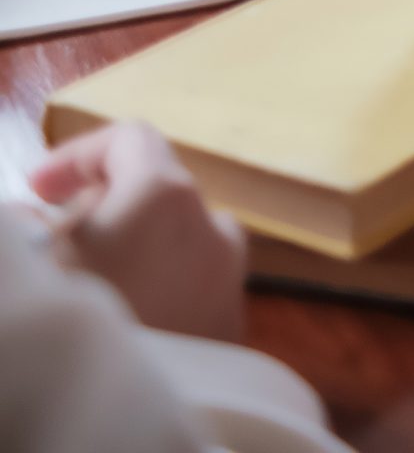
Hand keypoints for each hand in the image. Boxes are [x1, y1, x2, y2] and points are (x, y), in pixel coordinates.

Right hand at [32, 121, 245, 340]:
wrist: (129, 440)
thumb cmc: (73, 337)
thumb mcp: (36, 268)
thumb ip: (30, 227)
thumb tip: (36, 217)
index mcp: (166, 194)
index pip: (128, 140)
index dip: (77, 155)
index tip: (37, 190)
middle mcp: (213, 225)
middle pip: (155, 191)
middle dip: (102, 208)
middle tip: (54, 244)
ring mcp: (230, 279)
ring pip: (175, 243)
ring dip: (132, 252)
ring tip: (86, 293)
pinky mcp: (235, 331)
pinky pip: (192, 288)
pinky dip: (158, 289)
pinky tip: (122, 327)